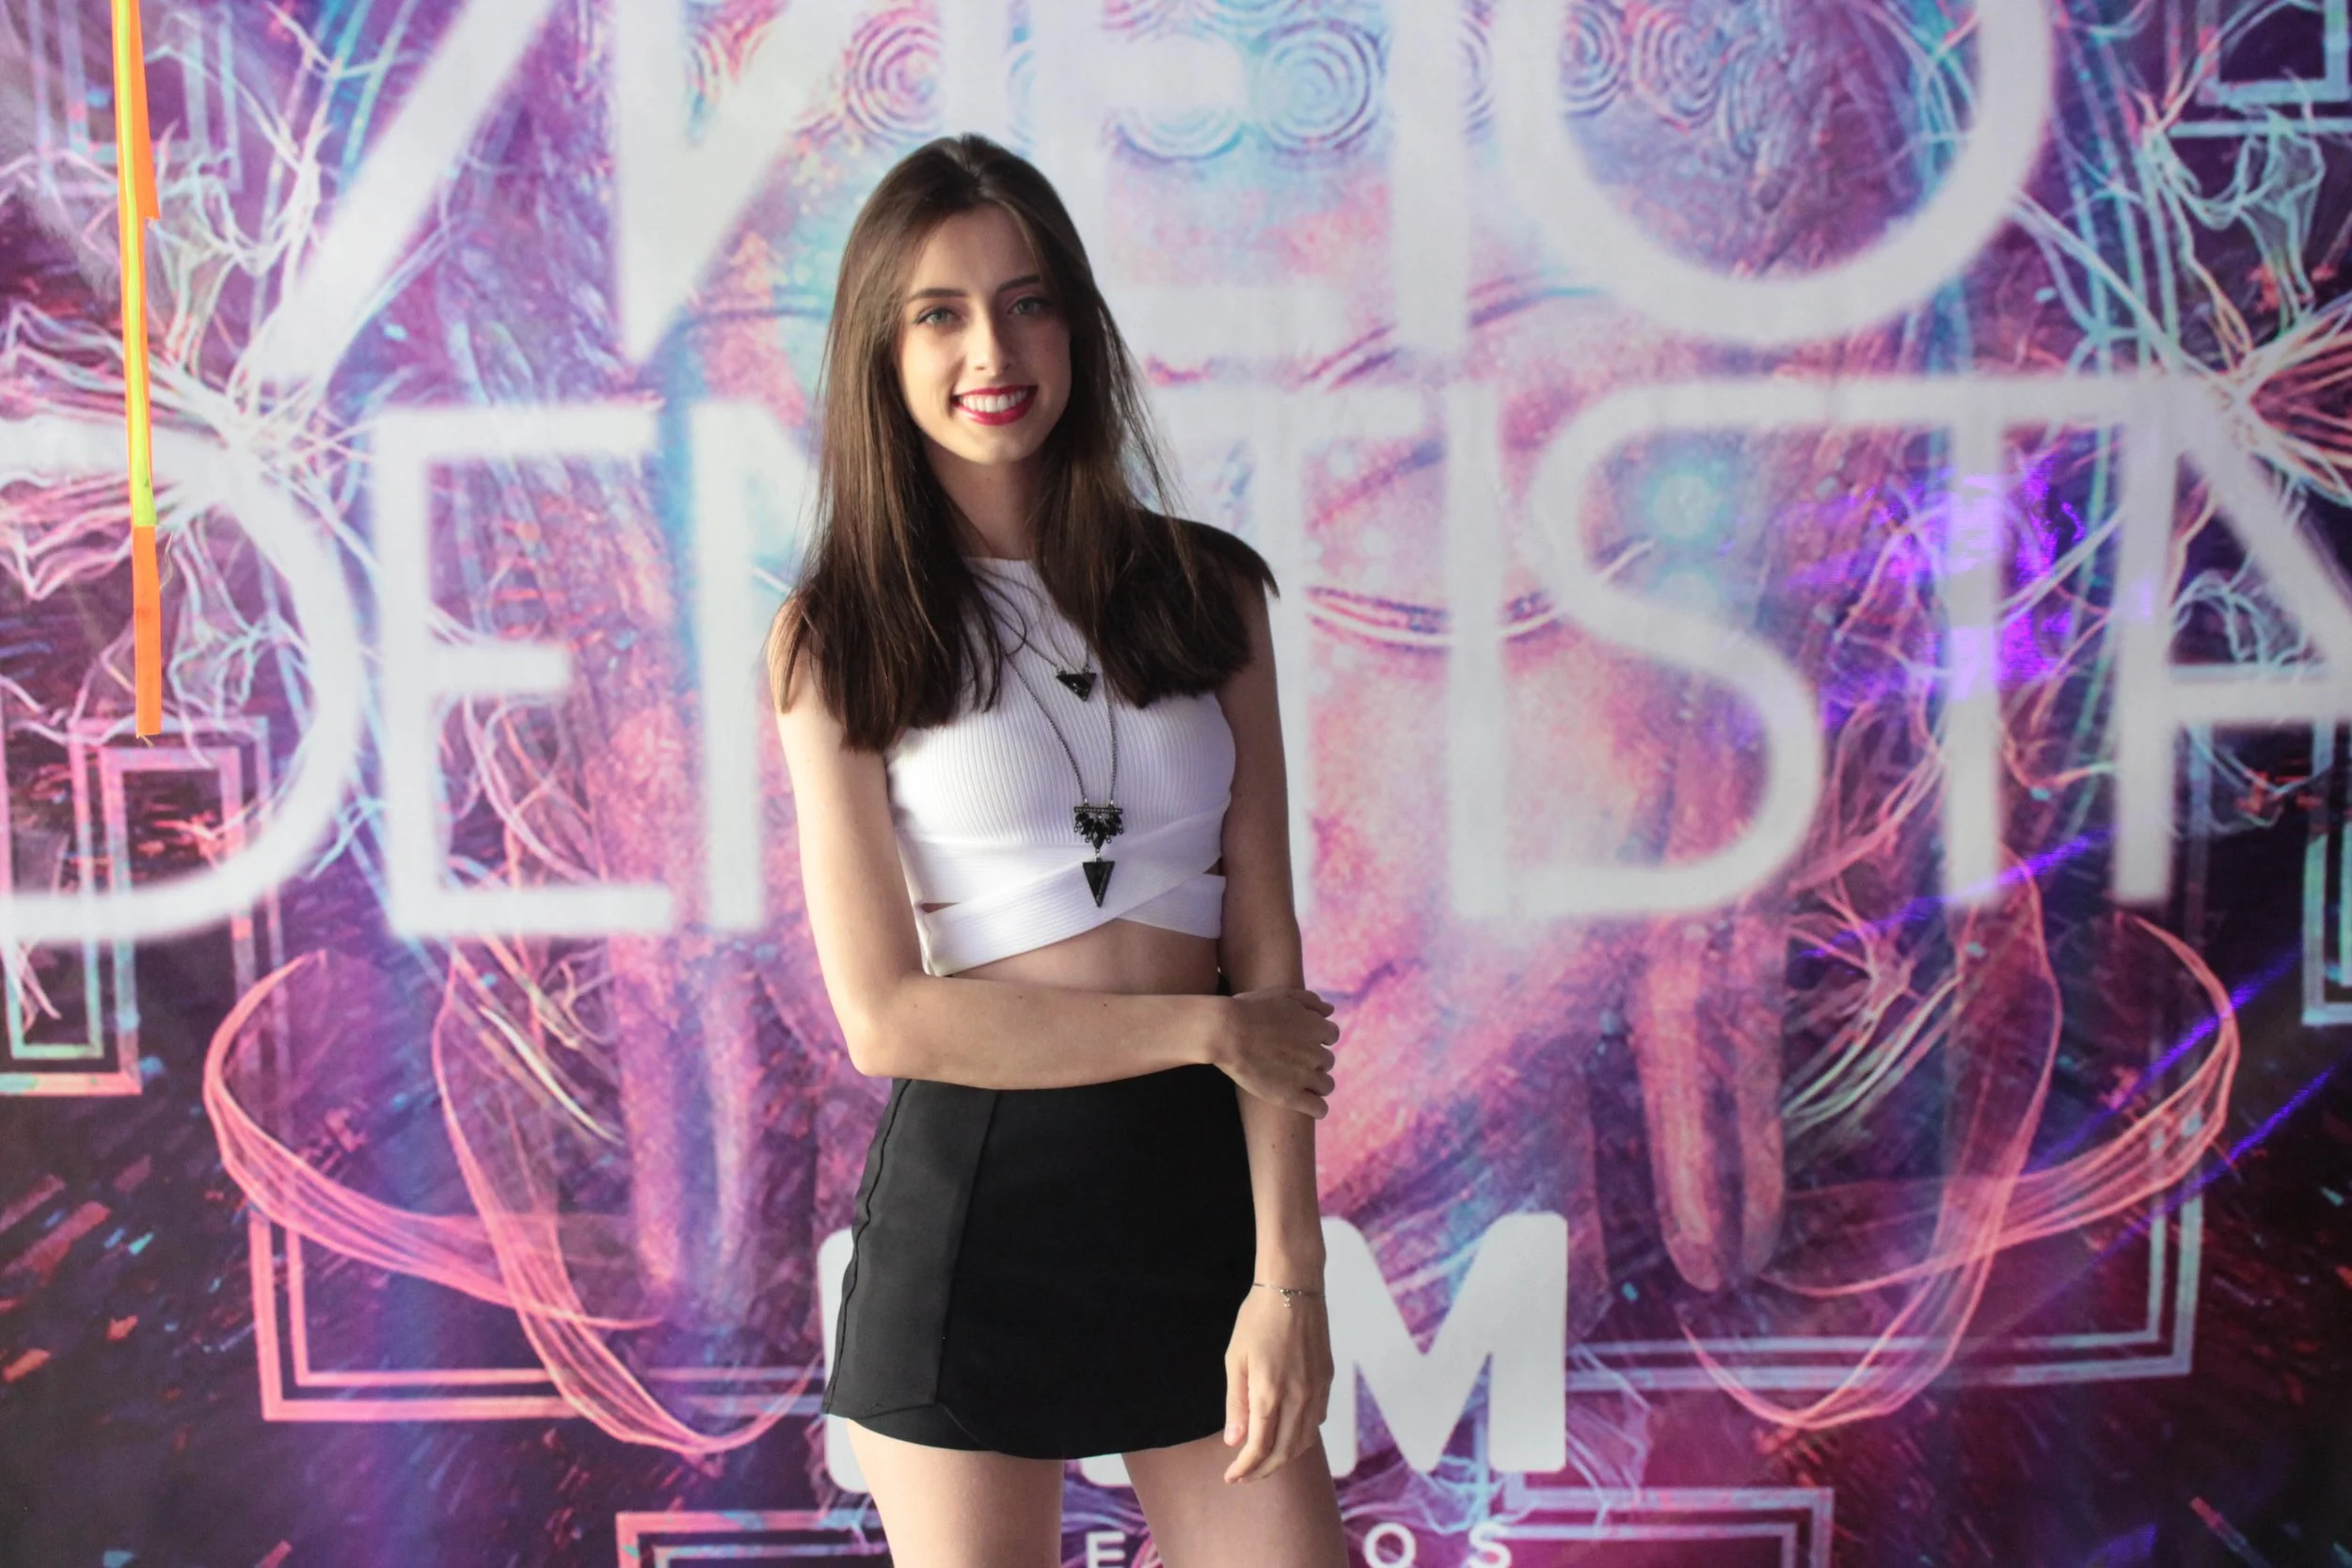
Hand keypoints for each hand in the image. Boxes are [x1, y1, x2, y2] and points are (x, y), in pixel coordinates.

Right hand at [1208, 987, 1338, 1116]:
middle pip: (1328, 1061)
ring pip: (1326, 1086)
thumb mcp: (1283, 995)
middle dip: (1314, 1062)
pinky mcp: (1290, 1096)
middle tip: (1292, 1062)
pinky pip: (1319, 1108)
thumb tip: (1331, 1011)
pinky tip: (1307, 1104)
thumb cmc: (1250, 1010)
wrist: (1227, 1032)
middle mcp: (1315, 1052)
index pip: (1332, 1036)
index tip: (1303, 1042)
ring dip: (1317, 1084)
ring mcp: (1304, 1076)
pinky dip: (1317, 1108)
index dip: (1318, 1039)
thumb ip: (1311, 1001)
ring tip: (1299, 1084)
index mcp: (1316, 1027)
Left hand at [1221, 1283, 1333, 1482]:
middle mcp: (1298, 1397)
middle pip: (1284, 1452)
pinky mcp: (1327, 1380)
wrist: (1293, 1288)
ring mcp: (1316, 1390)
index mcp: (1270, 1393)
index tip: (1231, 1476)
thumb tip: (1234, 1441)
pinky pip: (1317, 1421)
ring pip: (1304, 1441)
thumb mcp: (1235, 1359)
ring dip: (1284, 1458)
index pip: (1259, 1448)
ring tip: (1264, 1461)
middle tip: (1244, 1475)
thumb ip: (1236, 1403)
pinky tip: (1288, 1435)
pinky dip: (1301, 1438)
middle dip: (1263, 1470)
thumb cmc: (1257, 1319)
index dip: (1244, 1468)